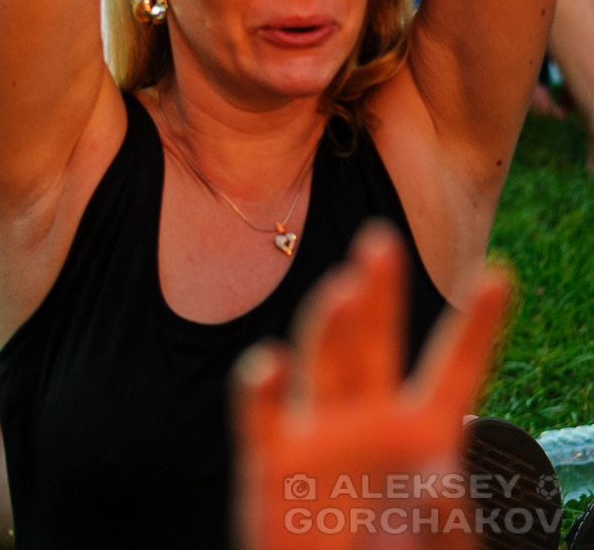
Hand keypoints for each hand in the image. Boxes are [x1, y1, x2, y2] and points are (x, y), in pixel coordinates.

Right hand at [232, 228, 510, 549]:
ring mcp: (317, 433)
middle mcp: (369, 420)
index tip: (499, 276)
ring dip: (329, 326)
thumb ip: (448, 525)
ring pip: (321, 362)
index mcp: (425, 436)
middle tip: (382, 242)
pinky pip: (262, 414)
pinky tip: (271, 363)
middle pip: (375, 342)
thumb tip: (440, 484)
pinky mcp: (270, 459)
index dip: (477, 324)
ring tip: (343, 292)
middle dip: (381, 293)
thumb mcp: (439, 548)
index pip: (454, 368)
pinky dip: (261, 386)